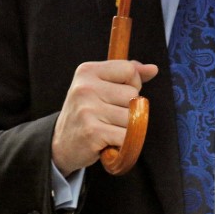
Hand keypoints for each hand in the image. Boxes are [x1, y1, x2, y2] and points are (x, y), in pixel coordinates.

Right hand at [51, 60, 157, 176]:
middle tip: (109, 116)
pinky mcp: (92, 132)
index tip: (118, 95)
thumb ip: (127, 75)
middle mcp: (85, 87)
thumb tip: (153, 69)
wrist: (61, 144)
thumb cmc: (87, 112)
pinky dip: (122, 143)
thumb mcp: (101, 86)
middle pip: (133, 95)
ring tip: (107, 129)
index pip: (129, 70)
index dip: (132, 84)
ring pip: (132, 117)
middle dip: (128, 109)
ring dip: (125, 128)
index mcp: (87, 71)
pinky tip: (107, 142)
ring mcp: (87, 109)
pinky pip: (126, 136)